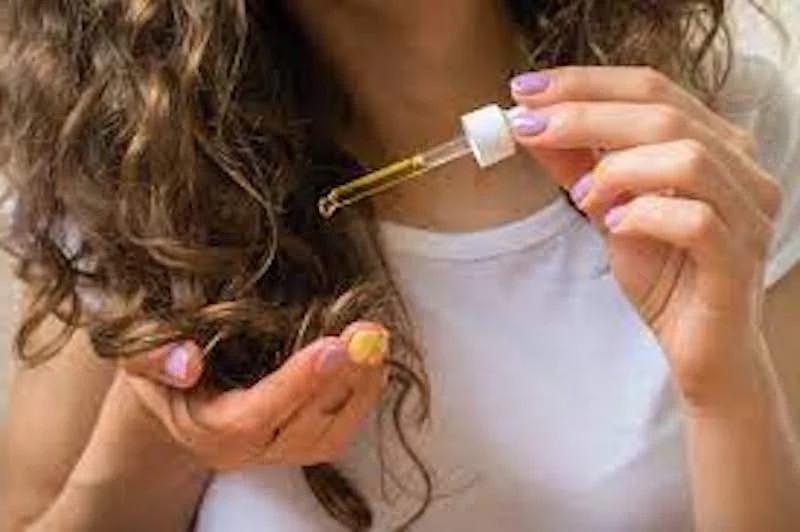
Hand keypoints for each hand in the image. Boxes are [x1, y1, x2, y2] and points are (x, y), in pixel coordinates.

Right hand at [121, 322, 387, 469]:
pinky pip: (340, 430)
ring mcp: (278, 451)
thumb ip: (151, 357)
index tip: (334, 345)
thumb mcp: (137, 356)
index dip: (298, 382)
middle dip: (344, 378)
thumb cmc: (158, 371)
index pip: (258, 415)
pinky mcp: (301, 441)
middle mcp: (248, 450)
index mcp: (208, 429)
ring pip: (331, 435)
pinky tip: (373, 361)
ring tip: (378, 341)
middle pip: (306, 426)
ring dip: (362, 388)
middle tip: (369, 332)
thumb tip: (186, 360)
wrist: (172, 399)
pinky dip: (363, 396)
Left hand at [510, 67, 783, 412]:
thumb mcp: (610, 211)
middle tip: (530, 127)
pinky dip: (643, 215)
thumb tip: (533, 126)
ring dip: (617, 169)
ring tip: (583, 197)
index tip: (526, 90)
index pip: (652, 90)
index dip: (585, 83)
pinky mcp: (738, 262)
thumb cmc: (665, 278)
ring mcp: (747, 215)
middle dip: (585, 115)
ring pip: (687, 158)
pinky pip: (696, 221)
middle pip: (665, 114)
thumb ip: (579, 167)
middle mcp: (741, 172)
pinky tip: (615, 227)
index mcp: (714, 147)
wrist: (701, 351)